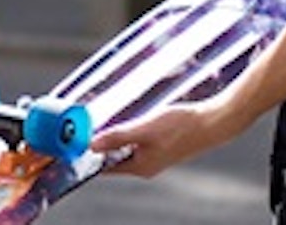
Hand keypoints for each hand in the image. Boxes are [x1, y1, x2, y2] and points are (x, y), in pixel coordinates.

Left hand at [90, 99, 239, 179]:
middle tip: (84, 126)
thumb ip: (117, 137)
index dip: (88, 155)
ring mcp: (156, 156)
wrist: (213, 122)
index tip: (73, 143)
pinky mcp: (163, 145)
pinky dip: (128, 132)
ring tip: (102, 120)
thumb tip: (91, 145)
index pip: (105, 166)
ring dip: (114, 136)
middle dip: (100, 143)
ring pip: (126, 148)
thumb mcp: (143, 129)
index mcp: (140, 167)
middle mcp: (146, 165)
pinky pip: (137, 141)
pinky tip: (127, 118)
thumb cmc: (181, 126)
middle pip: (114, 157)